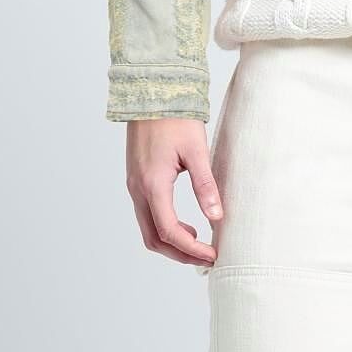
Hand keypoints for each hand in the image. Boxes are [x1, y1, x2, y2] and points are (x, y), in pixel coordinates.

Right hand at [125, 117, 223, 266]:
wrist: (151, 93)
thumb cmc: (175, 118)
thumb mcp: (197, 151)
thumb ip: (206, 186)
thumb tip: (217, 217)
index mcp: (153, 184)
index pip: (170, 232)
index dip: (192, 250)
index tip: (213, 255)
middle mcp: (138, 189)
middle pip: (154, 239)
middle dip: (180, 254)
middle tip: (207, 258)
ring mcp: (134, 186)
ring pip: (148, 230)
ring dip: (171, 243)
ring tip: (199, 244)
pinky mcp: (136, 181)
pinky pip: (146, 216)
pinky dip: (164, 229)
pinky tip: (186, 225)